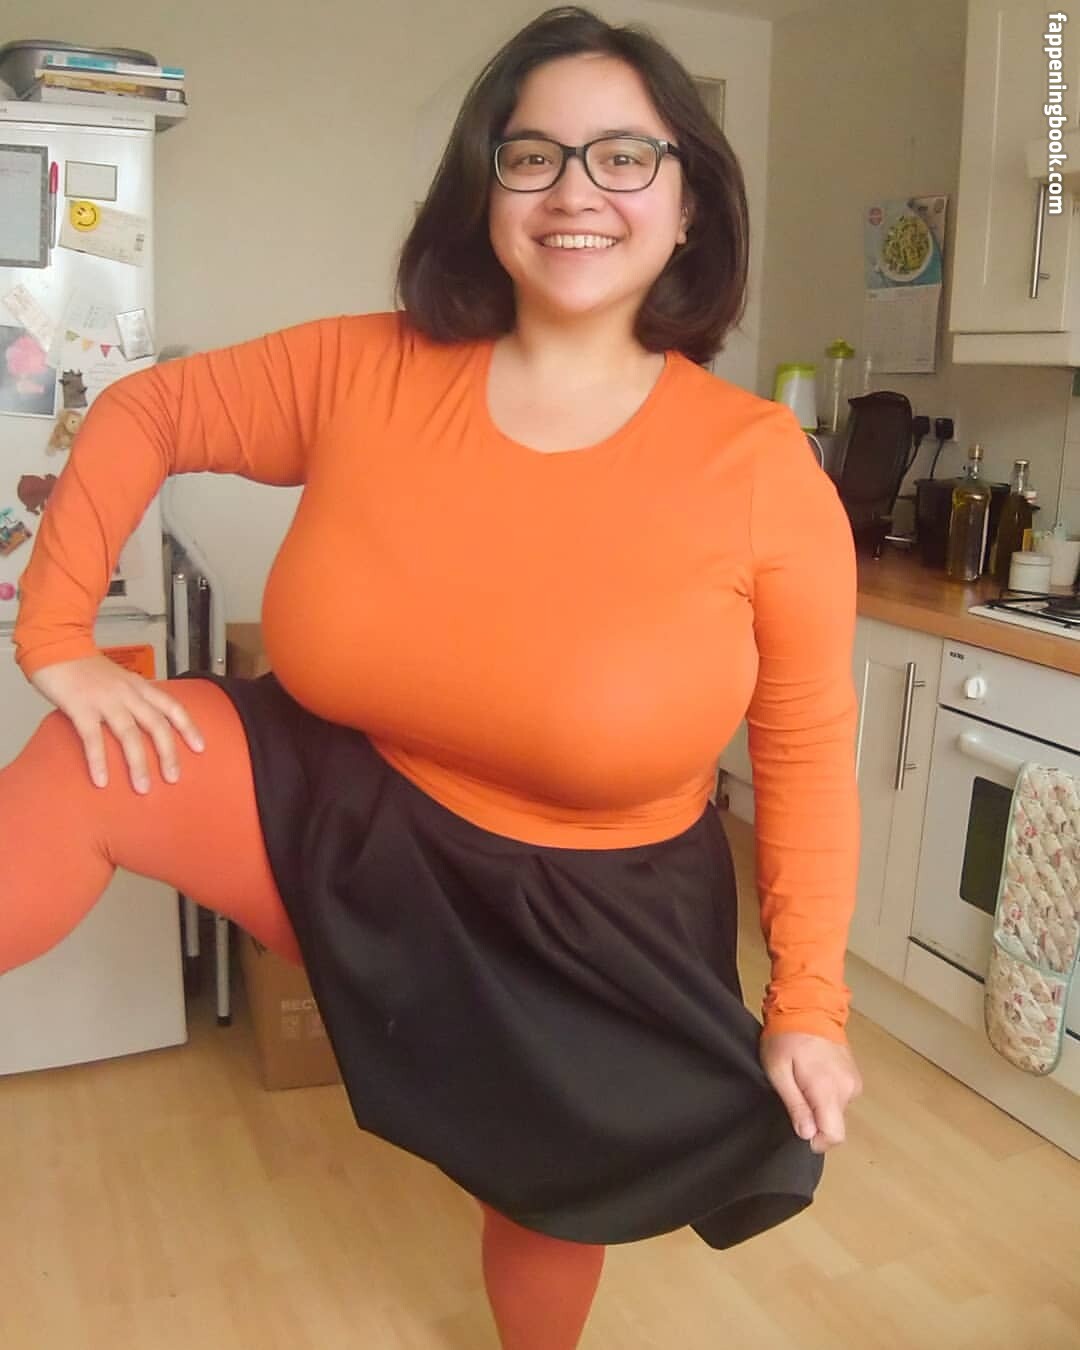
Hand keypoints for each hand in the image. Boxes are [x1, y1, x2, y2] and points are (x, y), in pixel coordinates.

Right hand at [29, 654, 204, 793]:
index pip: (172, 706)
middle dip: (168, 753)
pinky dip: (98, 760)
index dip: (188, 727)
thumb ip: (133, 700)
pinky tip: (102, 780)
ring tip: (143, 787)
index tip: (201, 748)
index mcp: (139, 686)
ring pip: (129, 734)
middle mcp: (128, 693)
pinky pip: (92, 737)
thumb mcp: (119, 680)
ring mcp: (105, 700)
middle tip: (174, 778)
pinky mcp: (80, 707)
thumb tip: (145, 728)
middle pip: (156, 724)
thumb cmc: (86, 668)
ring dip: (138, 763)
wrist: (55, 647)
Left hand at [759, 1031, 861, 1153]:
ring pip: (837, 1111)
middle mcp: (847, 1088)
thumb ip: (796, 1105)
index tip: (800, 1128)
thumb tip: (808, 1134)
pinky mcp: (854, 1075)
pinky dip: (827, 1093)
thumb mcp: (778, 1071)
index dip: (816, 1140)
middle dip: (814, 1118)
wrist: (807, 1005)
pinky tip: (812, 1074)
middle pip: (834, 1124)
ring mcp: (853, 1080)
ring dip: (820, 1104)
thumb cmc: (786, 1036)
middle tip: (795, 1093)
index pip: (834, 1135)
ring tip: (802, 1079)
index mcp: (829, 1089)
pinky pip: (841, 1096)